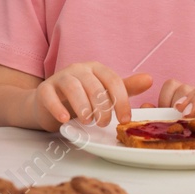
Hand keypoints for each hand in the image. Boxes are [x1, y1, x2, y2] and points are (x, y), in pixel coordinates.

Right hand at [31, 63, 151, 127]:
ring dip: (83, 106)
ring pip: (73, 87)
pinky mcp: (44, 90)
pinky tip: (65, 119)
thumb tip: (150, 79)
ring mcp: (60, 78)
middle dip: (102, 107)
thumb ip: (125, 88)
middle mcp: (78, 70)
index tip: (124, 120)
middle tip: (104, 124)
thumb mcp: (104, 93)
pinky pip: (50, 95)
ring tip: (88, 122)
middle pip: (94, 85)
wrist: (48, 103)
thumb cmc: (80, 98)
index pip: (113, 81)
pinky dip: (58, 107)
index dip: (121, 101)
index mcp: (96, 69)